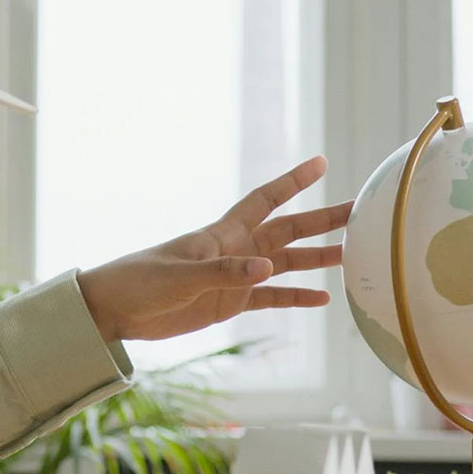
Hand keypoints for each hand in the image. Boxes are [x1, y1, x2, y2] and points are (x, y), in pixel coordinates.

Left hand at [76, 156, 352, 342]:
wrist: (114, 310)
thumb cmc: (140, 282)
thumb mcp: (180, 277)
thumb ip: (224, 273)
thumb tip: (267, 268)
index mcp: (222, 233)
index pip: (265, 199)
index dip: (293, 181)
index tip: (322, 163)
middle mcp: (235, 250)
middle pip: (287, 230)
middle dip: (321, 220)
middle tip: (357, 213)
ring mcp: (235, 276)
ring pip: (285, 263)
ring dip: (316, 260)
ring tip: (350, 255)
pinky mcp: (229, 302)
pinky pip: (271, 297)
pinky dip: (296, 298)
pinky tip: (322, 300)